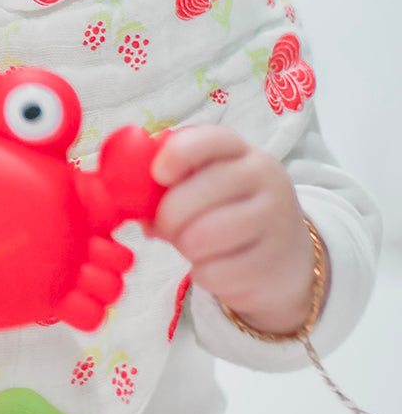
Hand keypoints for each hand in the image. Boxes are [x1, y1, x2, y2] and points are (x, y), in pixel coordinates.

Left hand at [150, 124, 317, 334]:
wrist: (284, 257)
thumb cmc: (225, 210)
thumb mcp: (203, 185)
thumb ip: (168, 183)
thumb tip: (129, 201)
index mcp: (239, 150)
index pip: (211, 139)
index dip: (178, 154)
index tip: (158, 174)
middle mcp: (264, 177)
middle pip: (204, 191)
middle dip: (170, 215)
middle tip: (164, 227)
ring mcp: (276, 219)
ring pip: (206, 235)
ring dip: (184, 246)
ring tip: (189, 245)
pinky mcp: (274, 262)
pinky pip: (216, 272)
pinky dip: (203, 274)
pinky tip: (213, 267)